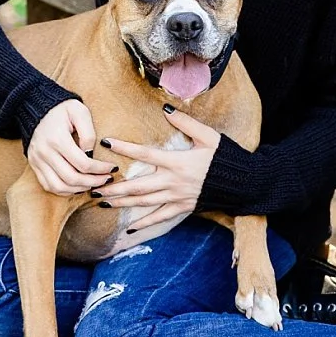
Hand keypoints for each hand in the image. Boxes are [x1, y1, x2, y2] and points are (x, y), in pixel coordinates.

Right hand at [26, 97, 117, 200]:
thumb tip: (91, 154)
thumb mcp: (80, 111)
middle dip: (92, 182)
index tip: (112, 168)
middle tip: (106, 179)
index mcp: (58, 139)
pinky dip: (63, 190)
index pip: (82, 163)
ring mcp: (38, 161)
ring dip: (78, 189)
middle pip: (71, 178)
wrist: (35, 106)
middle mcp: (45, 153)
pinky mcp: (34, 165)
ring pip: (58, 186)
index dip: (100, 169)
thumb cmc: (62, 108)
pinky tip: (77, 186)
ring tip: (93, 184)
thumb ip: (88, 133)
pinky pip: (48, 185)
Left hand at [103, 109, 219, 240]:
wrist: (241, 182)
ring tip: (103, 202)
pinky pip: (159, 217)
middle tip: (94, 186)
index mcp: (177, 161)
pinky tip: (130, 228)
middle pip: (137, 185)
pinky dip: (144, 223)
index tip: (107, 143)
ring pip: (143, 202)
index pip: (145, 153)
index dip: (125, 148)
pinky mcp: (182, 208)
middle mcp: (173, 181)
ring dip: (122, 203)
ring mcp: (176, 197)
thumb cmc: (225, 156)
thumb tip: (166, 108)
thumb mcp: (208, 135)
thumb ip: (186, 122)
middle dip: (114, 186)